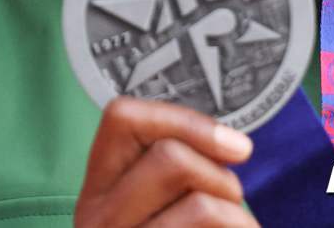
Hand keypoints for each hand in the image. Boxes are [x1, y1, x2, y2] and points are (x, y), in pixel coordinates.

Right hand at [74, 97, 258, 226]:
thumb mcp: (155, 206)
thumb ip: (172, 169)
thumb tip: (230, 142)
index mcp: (97, 189)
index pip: (121, 117)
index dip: (182, 120)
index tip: (231, 145)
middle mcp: (98, 217)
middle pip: (170, 157)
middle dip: (221, 175)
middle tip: (232, 200)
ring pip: (199, 202)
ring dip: (236, 212)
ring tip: (235, 225)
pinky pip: (208, 225)